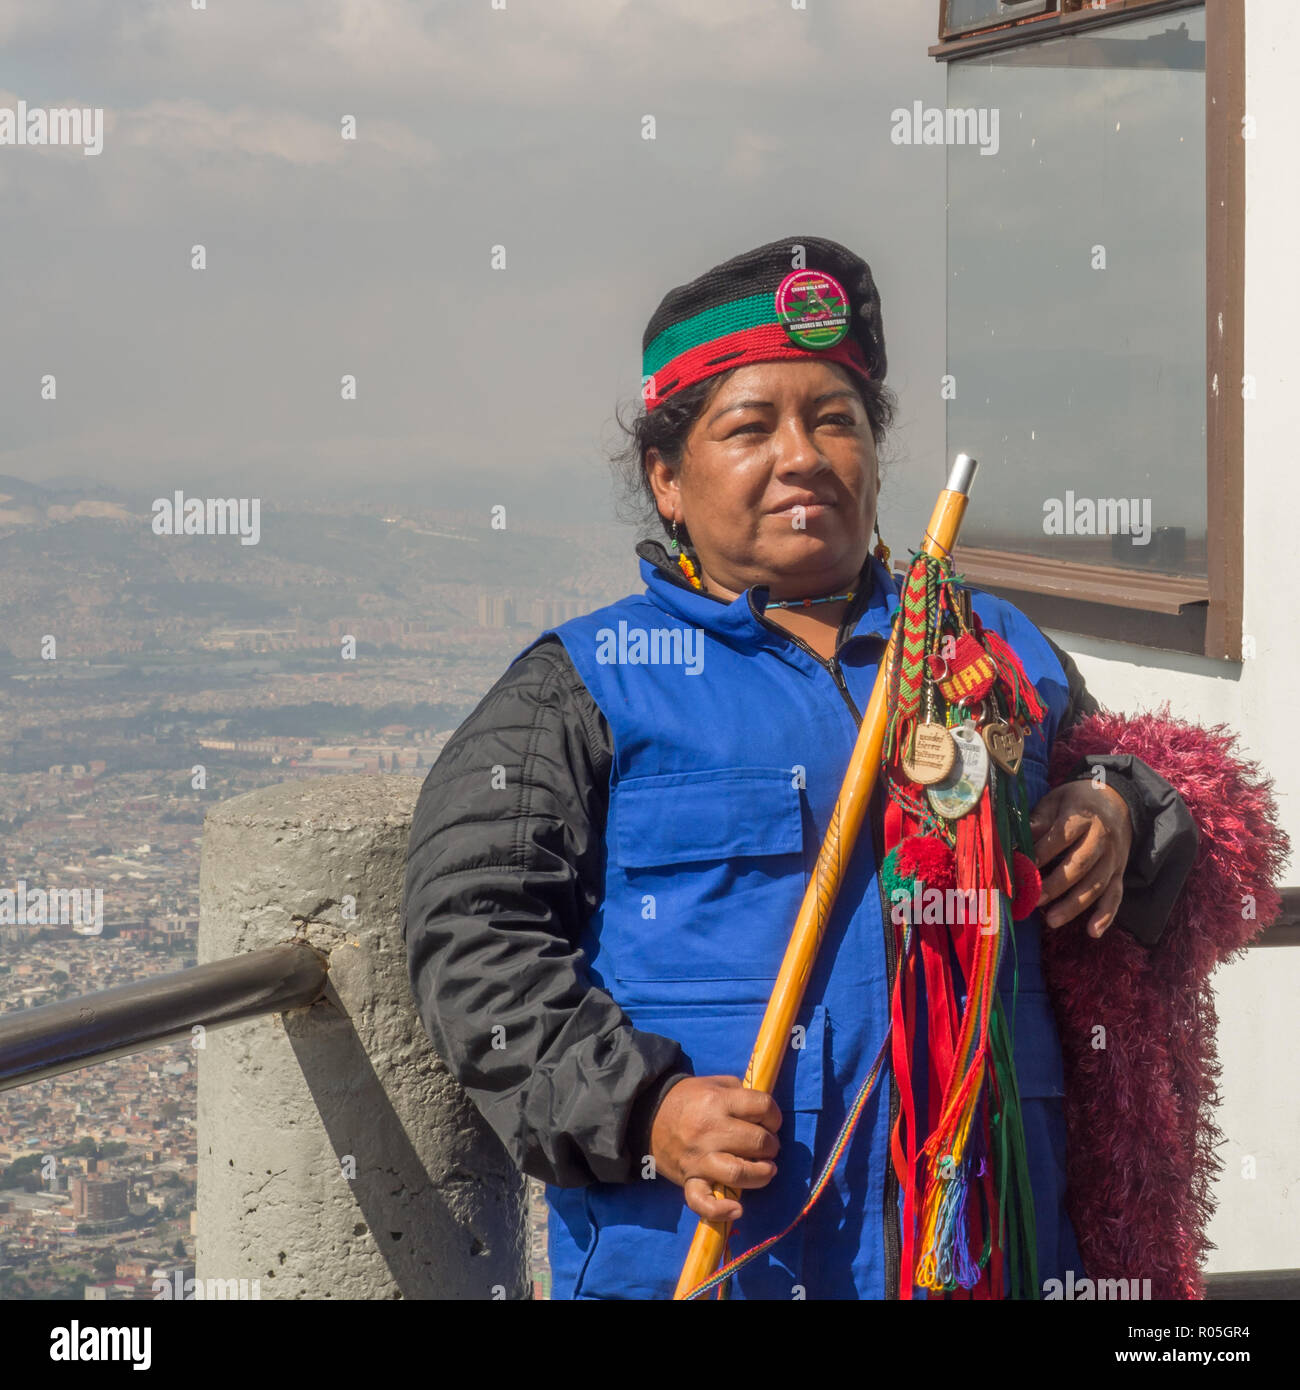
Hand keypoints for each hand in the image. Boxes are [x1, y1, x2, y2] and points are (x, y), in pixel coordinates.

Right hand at [649, 1075, 782, 1222]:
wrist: (647, 1114)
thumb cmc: (688, 1099)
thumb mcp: (714, 1083)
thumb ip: (741, 1093)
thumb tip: (766, 1114)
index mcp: (717, 1101)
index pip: (762, 1107)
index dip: (774, 1116)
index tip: (770, 1121)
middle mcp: (709, 1129)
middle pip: (757, 1141)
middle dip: (771, 1145)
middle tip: (766, 1146)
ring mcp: (699, 1157)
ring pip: (739, 1172)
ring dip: (762, 1174)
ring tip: (765, 1169)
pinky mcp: (688, 1179)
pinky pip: (703, 1201)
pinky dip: (721, 1210)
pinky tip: (737, 1209)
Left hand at [1028, 780, 1133, 938]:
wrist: (1117, 800)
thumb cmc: (1077, 802)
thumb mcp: (1056, 801)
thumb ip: (1039, 820)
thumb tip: (1016, 838)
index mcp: (1082, 818)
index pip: (1061, 837)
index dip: (1042, 852)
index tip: (1022, 866)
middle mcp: (1101, 839)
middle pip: (1080, 865)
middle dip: (1057, 884)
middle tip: (1034, 900)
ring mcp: (1113, 859)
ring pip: (1096, 885)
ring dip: (1074, 905)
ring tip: (1051, 921)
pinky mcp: (1119, 873)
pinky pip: (1115, 896)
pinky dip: (1106, 916)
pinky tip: (1092, 932)